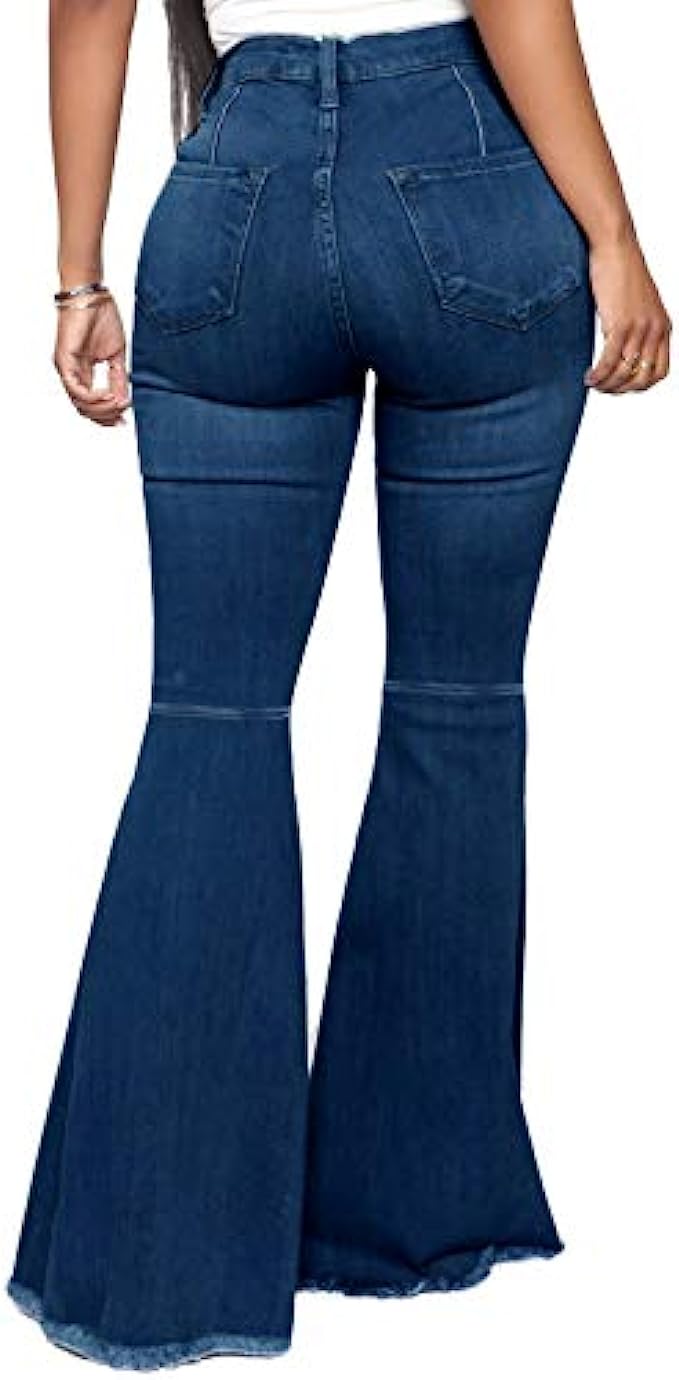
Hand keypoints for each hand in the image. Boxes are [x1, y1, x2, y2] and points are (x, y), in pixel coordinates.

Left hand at [53, 293, 130, 424]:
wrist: (92, 295)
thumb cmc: (102, 317)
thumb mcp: (116, 354)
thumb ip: (118, 377)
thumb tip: (125, 399)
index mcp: (83, 372)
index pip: (91, 403)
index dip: (107, 414)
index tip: (124, 417)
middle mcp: (72, 373)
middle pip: (84, 408)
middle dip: (105, 415)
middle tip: (122, 414)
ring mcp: (66, 368)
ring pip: (79, 403)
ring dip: (101, 408)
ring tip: (117, 403)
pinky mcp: (64, 361)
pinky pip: (75, 389)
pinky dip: (93, 397)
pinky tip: (107, 395)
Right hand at [584, 228, 671, 393]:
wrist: (615, 246)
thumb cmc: (621, 270)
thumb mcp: (637, 305)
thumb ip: (637, 327)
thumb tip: (621, 350)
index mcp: (663, 326)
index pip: (660, 372)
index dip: (640, 385)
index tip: (622, 384)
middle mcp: (655, 329)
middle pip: (642, 378)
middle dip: (622, 389)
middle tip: (604, 388)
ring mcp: (639, 328)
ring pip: (624, 372)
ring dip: (607, 385)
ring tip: (593, 383)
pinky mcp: (621, 323)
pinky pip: (609, 361)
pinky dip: (598, 375)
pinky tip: (588, 376)